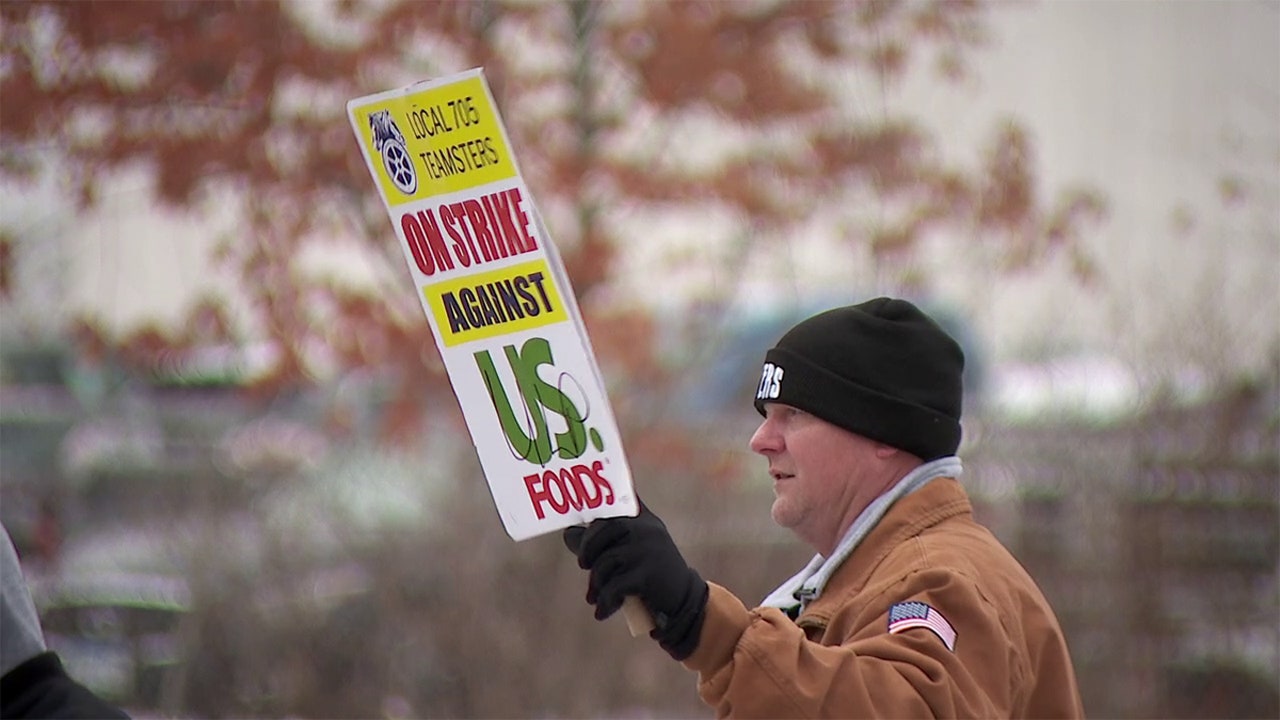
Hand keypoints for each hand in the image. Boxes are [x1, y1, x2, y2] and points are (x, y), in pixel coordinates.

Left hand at [563, 501, 708, 660]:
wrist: (683, 600)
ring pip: (605, 562)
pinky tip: (603, 612)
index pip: (616, 497)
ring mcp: (648, 549)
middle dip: (587, 548)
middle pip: (603, 527)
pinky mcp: (648, 573)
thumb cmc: (649, 573)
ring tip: (594, 597)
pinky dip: (605, 602)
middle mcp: (646, 528)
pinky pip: (614, 586)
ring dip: (596, 583)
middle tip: (584, 565)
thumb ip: (605, 540)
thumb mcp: (633, 550)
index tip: (578, 510)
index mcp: (643, 518)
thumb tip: (569, 534)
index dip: (594, 499)